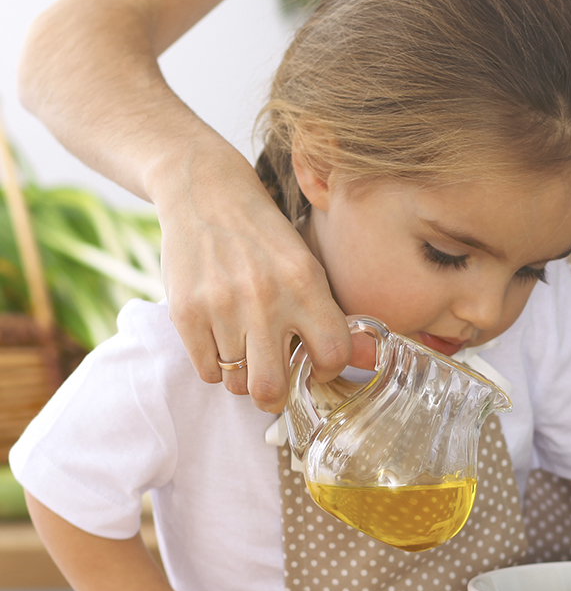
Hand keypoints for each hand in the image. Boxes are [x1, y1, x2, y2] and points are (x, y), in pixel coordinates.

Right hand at [154, 145, 352, 411]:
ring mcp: (221, 306)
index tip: (315, 364)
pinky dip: (215, 365)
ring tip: (245, 350)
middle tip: (274, 388)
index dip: (327, 370)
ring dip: (242, 376)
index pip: (332, 356)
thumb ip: (328, 315)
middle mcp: (264, 297)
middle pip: (270, 389)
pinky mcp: (185, 311)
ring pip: (235, 382)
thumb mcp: (307, 265)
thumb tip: (364, 361)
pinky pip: (206, 370)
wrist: (204, 192)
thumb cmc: (264, 240)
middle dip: (274, 398)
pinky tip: (221, 339)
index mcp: (305, 283)